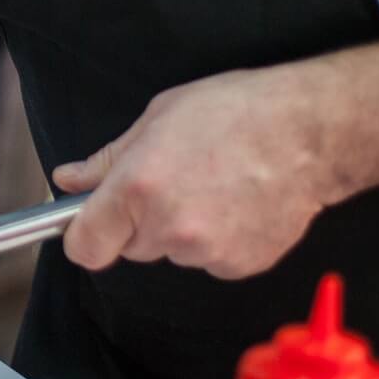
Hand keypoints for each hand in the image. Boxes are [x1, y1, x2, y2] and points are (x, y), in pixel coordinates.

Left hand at [53, 64, 347, 279]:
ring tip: (214, 187)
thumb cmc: (236, 112)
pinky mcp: (239, 266)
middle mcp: (168, 227)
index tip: (92, 225)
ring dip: (182, 231)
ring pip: (172, 253)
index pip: (85, 247)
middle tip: (174, 182)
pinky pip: (209, 261)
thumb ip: (107, 159)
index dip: (84, 237)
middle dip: (141, 223)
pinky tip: (237, 204)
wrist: (309, 133)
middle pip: (130, 248)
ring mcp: (206, 251)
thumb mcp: (159, 118)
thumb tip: (69, 180)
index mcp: (137, 187)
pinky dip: (218, 241)